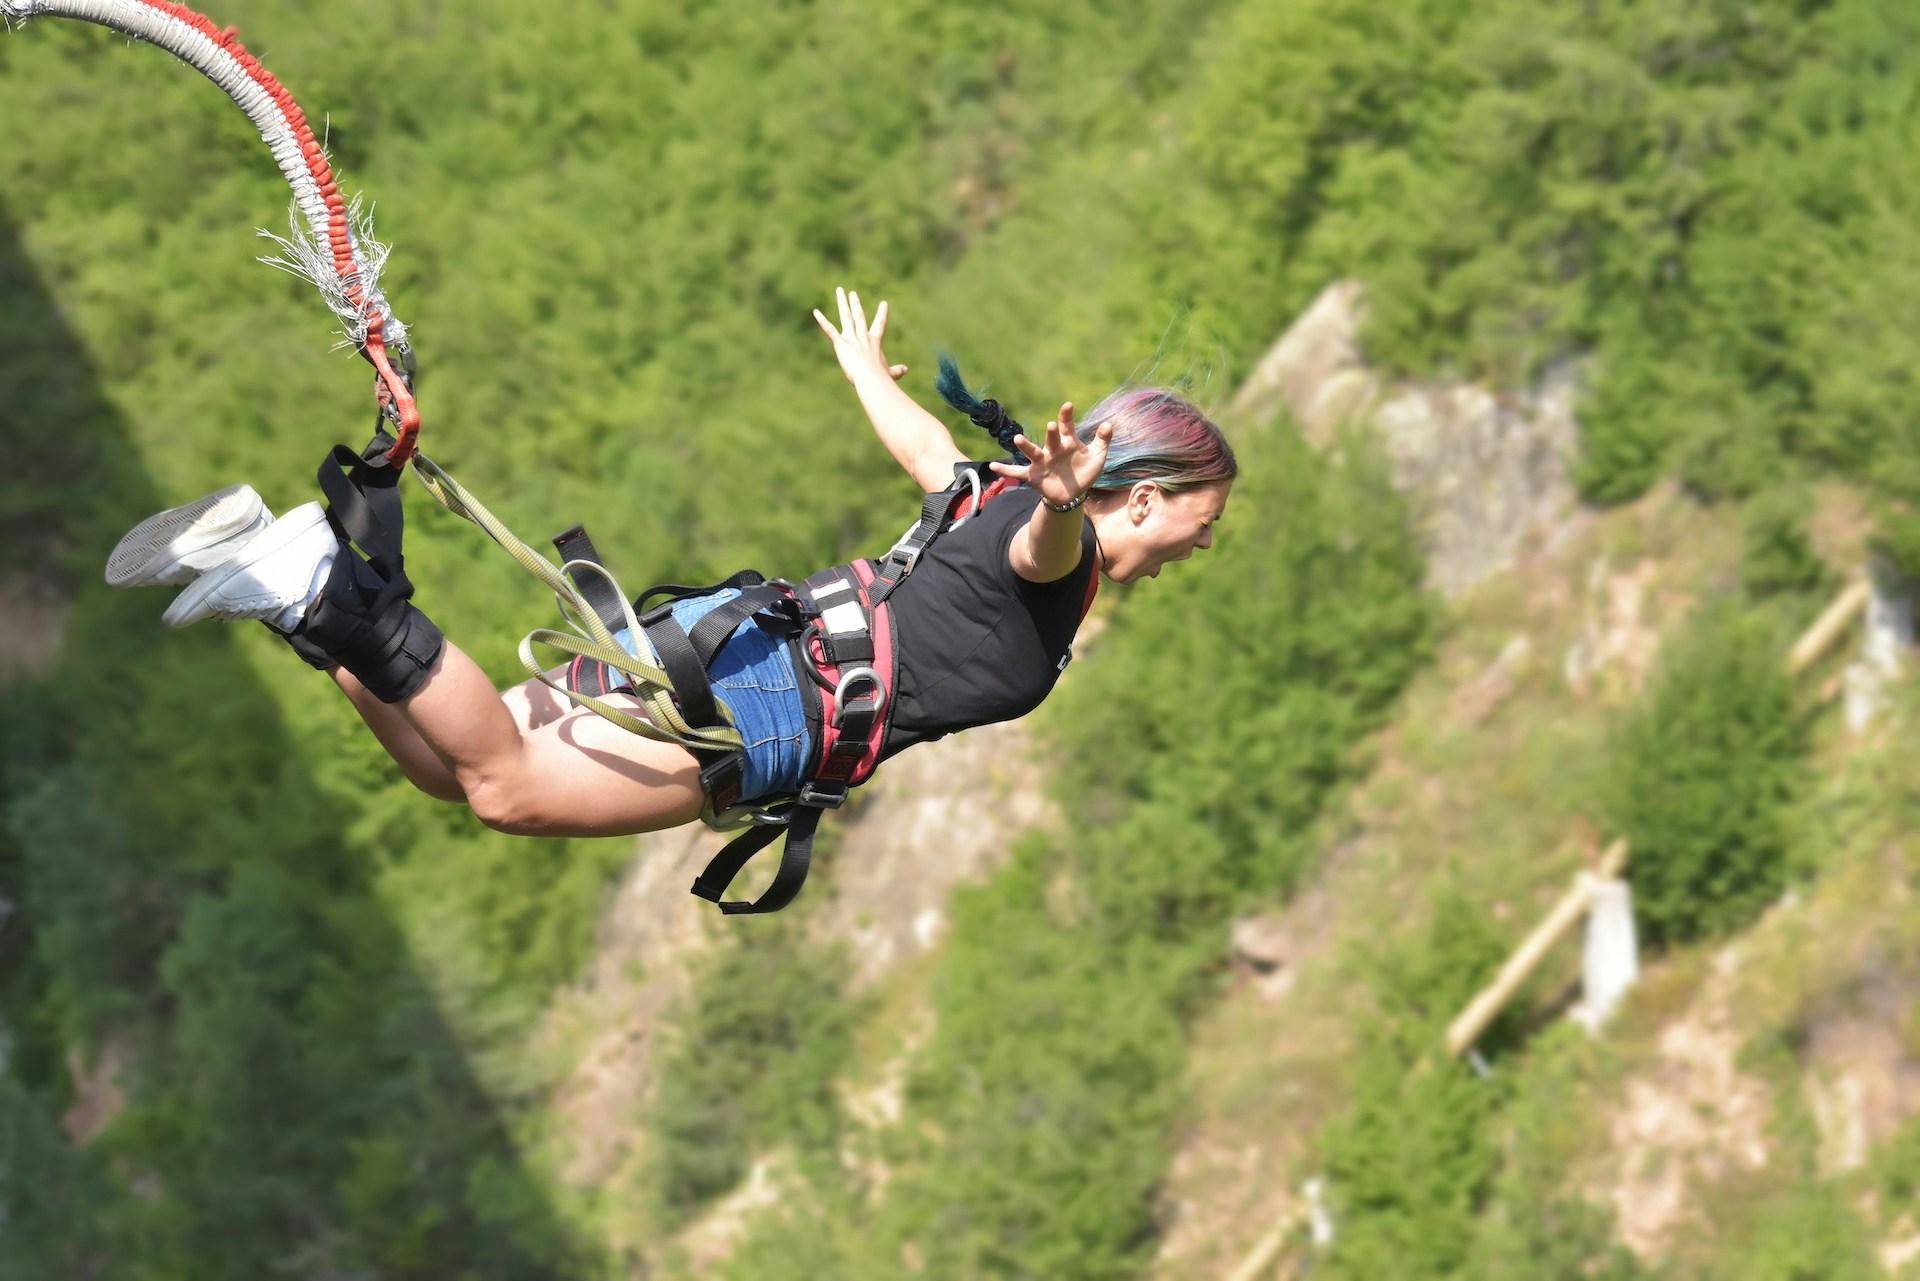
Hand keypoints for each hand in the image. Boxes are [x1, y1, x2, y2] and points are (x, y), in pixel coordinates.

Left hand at [813, 287, 907, 385]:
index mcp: (874, 342)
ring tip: (840, 291)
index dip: (882, 314)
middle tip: (853, 293)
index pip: (879, 325)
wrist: (871, 378)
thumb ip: (896, 371)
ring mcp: (851, 338)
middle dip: (855, 303)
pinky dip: (822, 321)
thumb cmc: (880, 378)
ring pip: (846, 316)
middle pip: (859, 316)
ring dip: (842, 303)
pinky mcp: (841, 343)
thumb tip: (905, 369)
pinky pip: (829, 329)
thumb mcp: (890, 374)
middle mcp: (862, 337)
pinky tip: (816, 312)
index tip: (884, 303)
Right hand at [989, 402, 1111, 508]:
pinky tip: (993, 466)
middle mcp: (1052, 449)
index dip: (1066, 416)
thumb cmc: (1084, 471)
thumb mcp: (1097, 457)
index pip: (1066, 426)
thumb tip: (1109, 423)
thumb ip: (1102, 440)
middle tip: (1051, 425)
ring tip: (1017, 439)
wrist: (1073, 493)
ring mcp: (1041, 461)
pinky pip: (1017, 472)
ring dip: (1025, 446)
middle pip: (1051, 439)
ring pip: (1032, 452)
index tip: (1068, 405)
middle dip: (1051, 433)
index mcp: (1067, 442)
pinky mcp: (1033, 475)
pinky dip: (1005, 470)